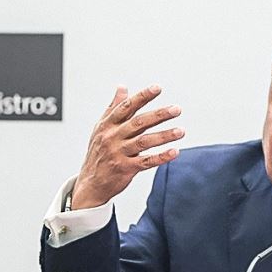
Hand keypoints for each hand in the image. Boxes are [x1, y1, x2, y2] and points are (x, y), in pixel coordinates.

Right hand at [70, 85, 184, 209]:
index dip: (142, 97)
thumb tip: (122, 88)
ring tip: (181, 131)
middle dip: (159, 115)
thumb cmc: (98, 152)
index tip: (157, 88)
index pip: (126, 107)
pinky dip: (161, 157)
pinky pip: (146, 162)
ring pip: (144, 142)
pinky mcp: (125, 169)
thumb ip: (114, 107)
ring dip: (164, 135)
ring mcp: (119, 153)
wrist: (90, 183)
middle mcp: (113, 137)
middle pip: (138, 123)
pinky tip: (174, 152)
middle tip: (176, 109)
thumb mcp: (101, 128)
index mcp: (108, 125)